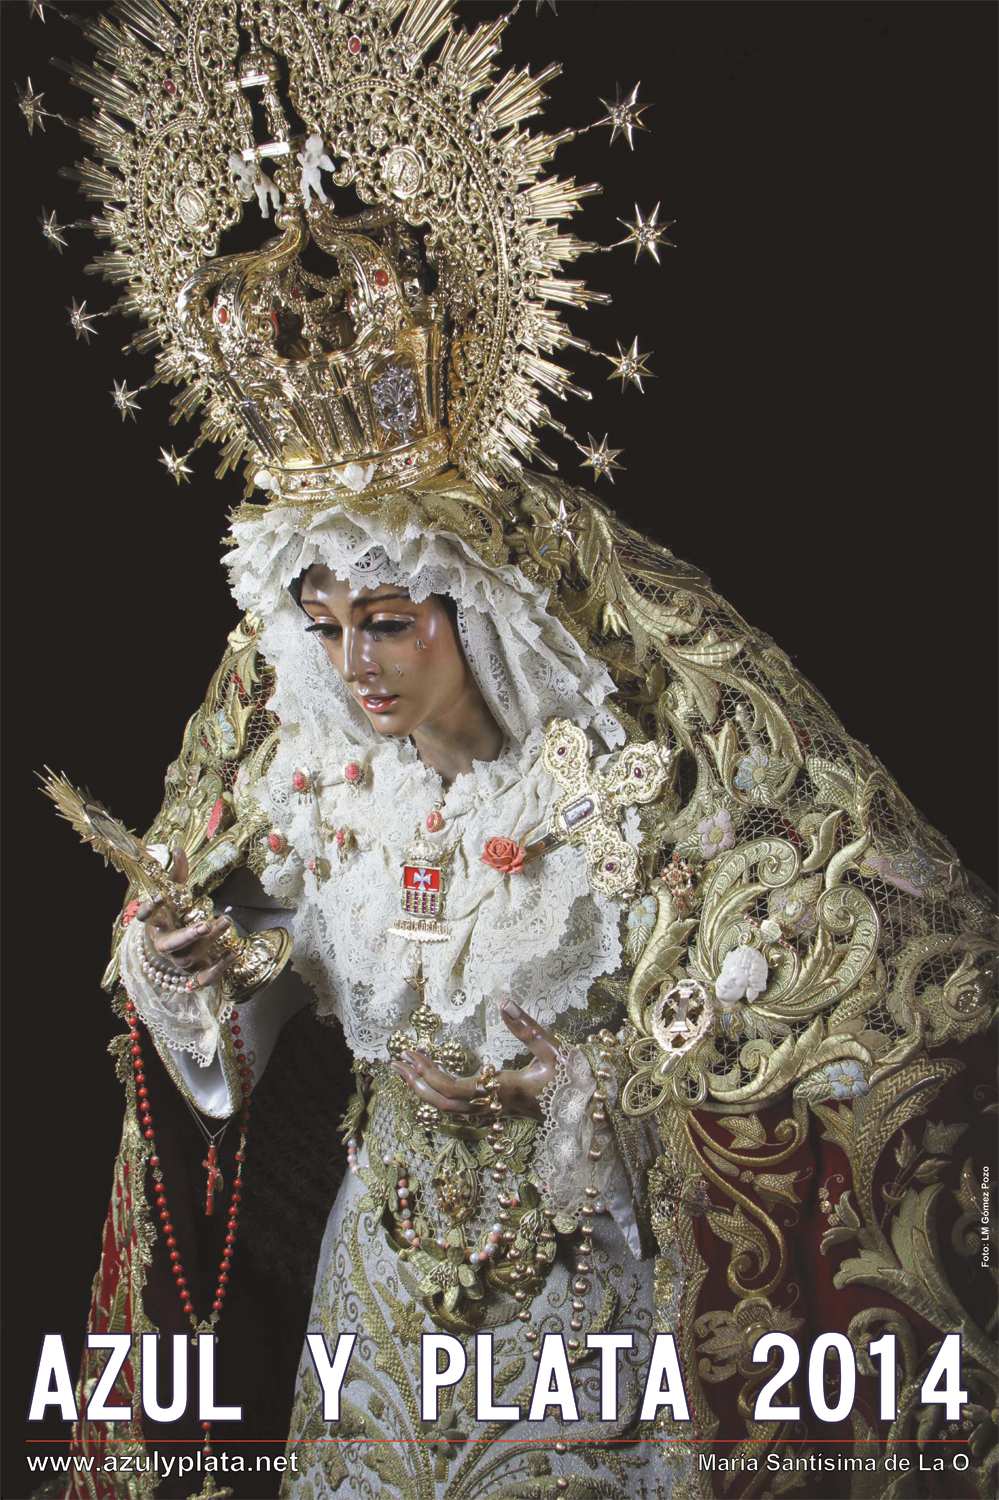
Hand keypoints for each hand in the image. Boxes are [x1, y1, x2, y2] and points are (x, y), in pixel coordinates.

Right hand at [136, 848, 235, 991]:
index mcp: (156, 924)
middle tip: (205, 924)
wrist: (175, 951)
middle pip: (171, 945)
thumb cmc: (174, 917)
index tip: (159, 896)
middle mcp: (165, 945)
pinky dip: (219, 968)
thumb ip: (177, 874)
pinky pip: (205, 977)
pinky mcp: (195, 974)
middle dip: (187, 935)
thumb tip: (178, 848)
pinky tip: (234, 953)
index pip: (146, 918)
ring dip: (208, 942)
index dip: (150, 909)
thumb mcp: (174, 895)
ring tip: (226, 921)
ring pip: (189, 957)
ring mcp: (179, 962)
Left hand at [390, 998, 559, 1120]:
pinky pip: (462, 1111)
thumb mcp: (554, 1048)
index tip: (413, 1053)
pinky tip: (430, 1086)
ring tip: (406, 1072)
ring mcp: (496, 1114)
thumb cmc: (575, 1078)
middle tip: (397, 1063)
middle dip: (418, 1084)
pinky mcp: (498, 1114)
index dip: (431, 1073)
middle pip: (445, 1105)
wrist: (590, 1111)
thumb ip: (527, 1026)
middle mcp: (496, 1106)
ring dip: (425, 1092)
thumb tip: (503, 1000)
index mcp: (505, 1089)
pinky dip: (440, 1098)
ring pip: (451, 1111)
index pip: (457, 1089)